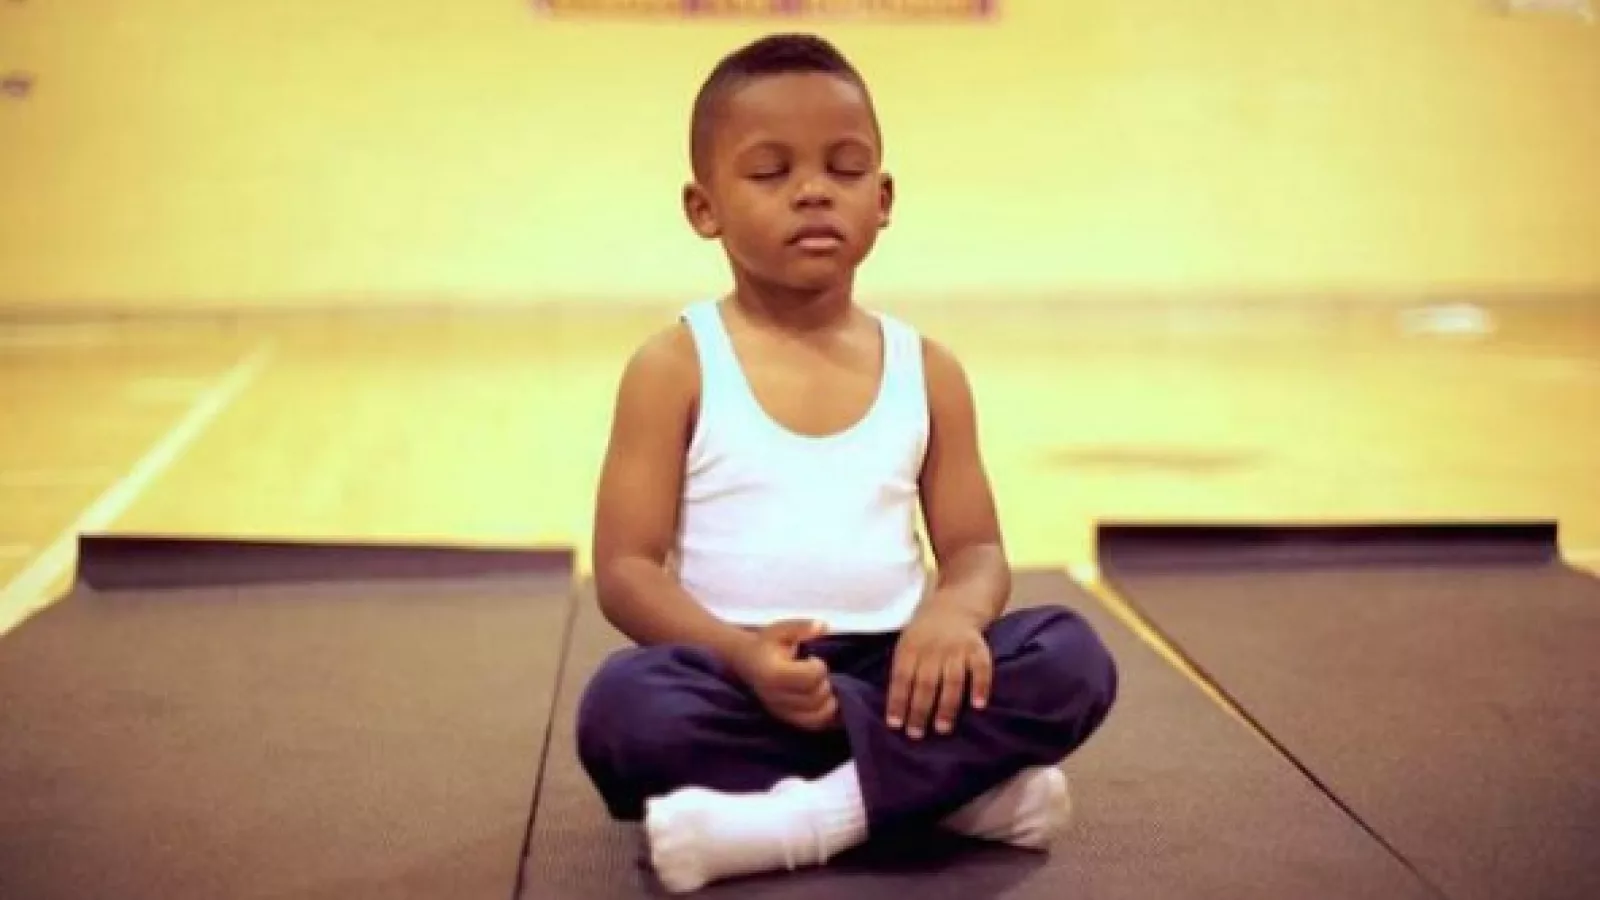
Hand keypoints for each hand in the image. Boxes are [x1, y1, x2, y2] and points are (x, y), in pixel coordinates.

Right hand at [729, 619, 838, 731]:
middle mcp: (776, 696)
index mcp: (774, 673)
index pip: (810, 678)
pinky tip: (827, 702)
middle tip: (818, 673)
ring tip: (822, 687)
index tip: (814, 659)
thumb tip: (823, 627)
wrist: (747, 661)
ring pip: (817, 715)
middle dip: (825, 683)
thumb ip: (801, 627)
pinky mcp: (786, 720)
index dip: (819, 667)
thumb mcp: (781, 630)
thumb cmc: (766, 644)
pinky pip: (813, 725)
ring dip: (828, 701)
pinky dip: (826, 716)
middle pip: (816, 697)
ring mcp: (781, 711)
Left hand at [885, 605, 991, 738]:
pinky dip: (980, 686)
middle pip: (925, 683)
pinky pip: (981, 668)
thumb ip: (903, 670)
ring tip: (942, 728)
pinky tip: (978, 705)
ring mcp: (956, 648)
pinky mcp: (978, 648)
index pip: (901, 678)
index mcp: (910, 648)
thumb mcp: (907, 644)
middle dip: (919, 710)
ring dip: (946, 706)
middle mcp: (933, 649)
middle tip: (916, 734)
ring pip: (951, 680)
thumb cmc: (926, 633)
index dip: (897, 701)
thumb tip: (896, 708)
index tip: (895, 725)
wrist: (956, 604)